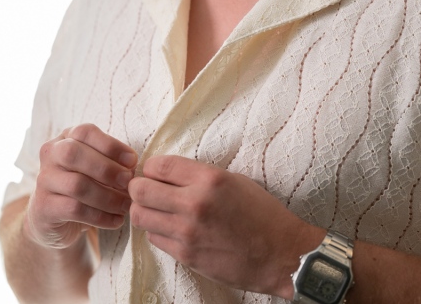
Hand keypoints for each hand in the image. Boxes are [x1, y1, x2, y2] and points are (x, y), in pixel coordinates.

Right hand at [25, 123, 137, 249]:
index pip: (85, 132)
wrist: (54, 220)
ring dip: (108, 197)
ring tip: (126, 206)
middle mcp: (50, 155)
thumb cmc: (84, 187)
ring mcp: (43, 181)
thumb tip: (132, 167)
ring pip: (76, 185)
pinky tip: (116, 220)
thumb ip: (112, 163)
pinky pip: (74, 210)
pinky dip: (100, 216)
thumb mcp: (96, 169)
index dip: (110, 145)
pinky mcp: (44, 207)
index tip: (133, 161)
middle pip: (73, 154)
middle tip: (128, 183)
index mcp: (65, 138)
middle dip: (106, 168)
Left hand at [128, 155, 324, 298]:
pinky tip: (172, 229)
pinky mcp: (186, 255)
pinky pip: (154, 238)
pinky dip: (158, 231)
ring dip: (144, 211)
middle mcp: (194, 203)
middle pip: (139, 190)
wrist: (281, 255)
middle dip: (139, 188)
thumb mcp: (233, 181)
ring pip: (140, 216)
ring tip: (158, 210)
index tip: (154, 172)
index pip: (158, 165)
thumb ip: (197, 176)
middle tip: (148, 191)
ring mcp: (187, 232)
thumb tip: (164, 174)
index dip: (151, 168)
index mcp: (209, 179)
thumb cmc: (261, 214)